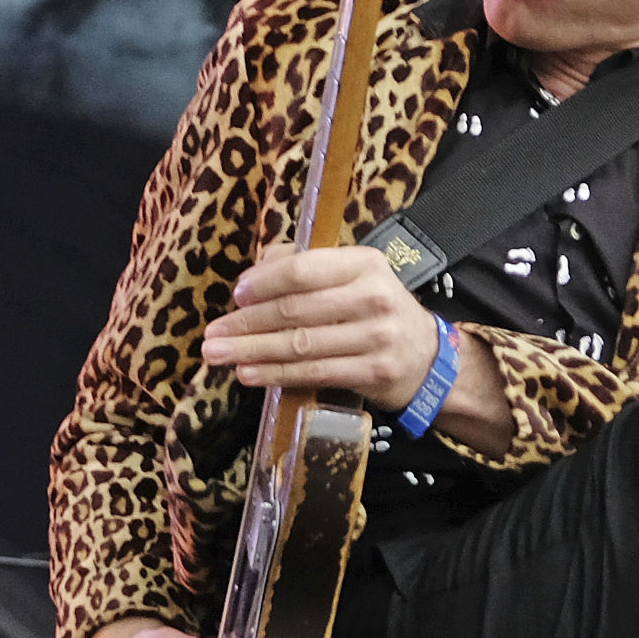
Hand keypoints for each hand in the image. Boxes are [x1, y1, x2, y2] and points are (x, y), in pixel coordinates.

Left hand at [204, 241, 443, 409]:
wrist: (426, 355)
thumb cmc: (375, 310)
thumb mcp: (352, 276)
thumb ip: (305, 266)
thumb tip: (254, 274)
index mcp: (365, 263)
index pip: (304, 269)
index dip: (264, 282)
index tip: (236, 295)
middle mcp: (373, 296)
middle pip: (296, 310)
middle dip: (247, 323)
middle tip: (212, 334)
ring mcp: (376, 336)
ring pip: (300, 344)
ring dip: (252, 351)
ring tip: (218, 355)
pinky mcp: (372, 371)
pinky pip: (313, 372)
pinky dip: (276, 374)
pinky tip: (249, 374)